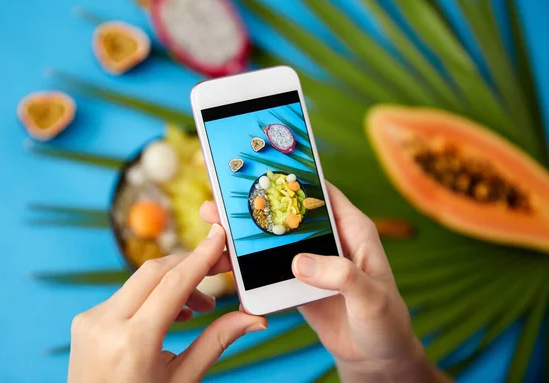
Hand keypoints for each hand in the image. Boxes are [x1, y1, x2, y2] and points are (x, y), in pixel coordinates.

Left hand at [68, 224, 266, 382]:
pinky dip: (153, 295)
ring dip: (174, 282)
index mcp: (133, 343)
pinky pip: (126, 294)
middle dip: (191, 264)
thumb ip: (217, 341)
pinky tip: (173, 312)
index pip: (173, 285)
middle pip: (155, 271)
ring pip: (140, 280)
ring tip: (201, 307)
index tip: (220, 237)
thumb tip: (255, 318)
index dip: (201, 257)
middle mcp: (106, 324)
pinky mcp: (86, 320)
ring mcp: (91, 320)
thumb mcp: (183, 380)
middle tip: (221, 269)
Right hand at [200, 182, 450, 381]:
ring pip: (272, 240)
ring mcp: (312, 260)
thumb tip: (299, 262)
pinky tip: (224, 264)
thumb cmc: (386, 323)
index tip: (258, 169)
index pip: (321, 192)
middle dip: (254, 207)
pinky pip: (268, 268)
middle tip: (219, 202)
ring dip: (244, 237)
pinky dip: (246, 265)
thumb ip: (341, 276)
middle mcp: (329, 239)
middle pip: (287, 214)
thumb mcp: (371, 298)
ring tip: (212, 231)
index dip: (292, 178)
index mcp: (353, 230)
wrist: (376, 356)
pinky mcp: (298, 282)